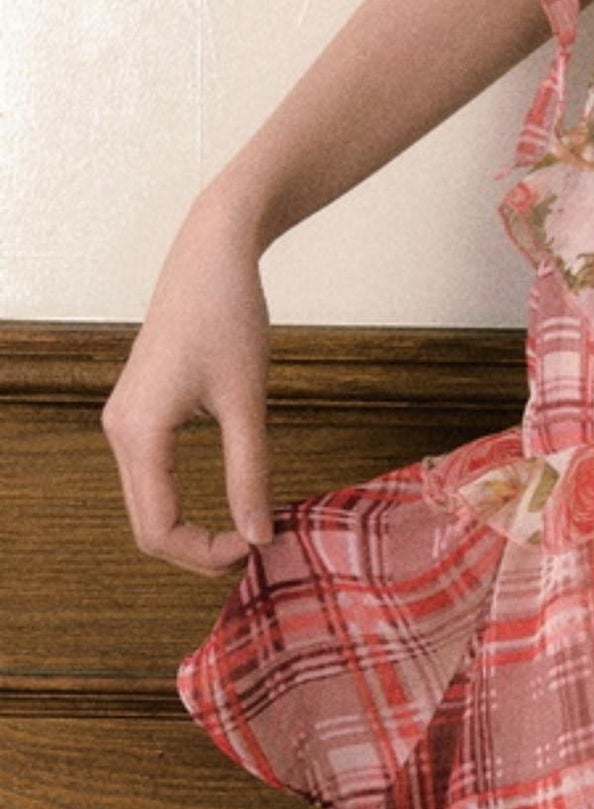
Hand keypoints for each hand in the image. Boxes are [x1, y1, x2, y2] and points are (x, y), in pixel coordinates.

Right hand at [100, 187, 275, 576]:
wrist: (211, 254)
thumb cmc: (230, 317)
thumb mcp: (247, 401)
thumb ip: (250, 472)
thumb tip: (259, 537)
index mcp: (139, 434)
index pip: (158, 531)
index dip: (206, 553)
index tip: (258, 546)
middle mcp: (119, 432)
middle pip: (147, 525)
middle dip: (198, 549)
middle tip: (256, 549)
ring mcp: (124, 422)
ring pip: (148, 504)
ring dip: (192, 527)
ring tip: (246, 531)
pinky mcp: (138, 412)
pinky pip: (152, 477)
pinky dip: (184, 500)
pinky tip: (227, 499)